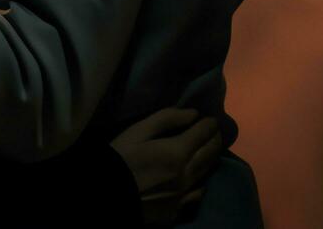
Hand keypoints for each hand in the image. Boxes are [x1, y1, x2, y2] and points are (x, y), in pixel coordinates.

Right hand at [109, 107, 222, 226]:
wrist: (107, 194)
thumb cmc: (119, 157)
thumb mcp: (137, 132)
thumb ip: (166, 119)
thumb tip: (193, 113)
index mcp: (177, 152)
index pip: (204, 134)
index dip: (210, 124)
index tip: (210, 119)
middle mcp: (186, 174)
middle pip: (210, 153)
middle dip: (215, 139)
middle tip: (214, 132)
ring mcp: (183, 195)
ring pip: (206, 173)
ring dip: (211, 158)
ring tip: (209, 150)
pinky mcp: (176, 210)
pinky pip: (196, 194)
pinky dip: (200, 182)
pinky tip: (196, 179)